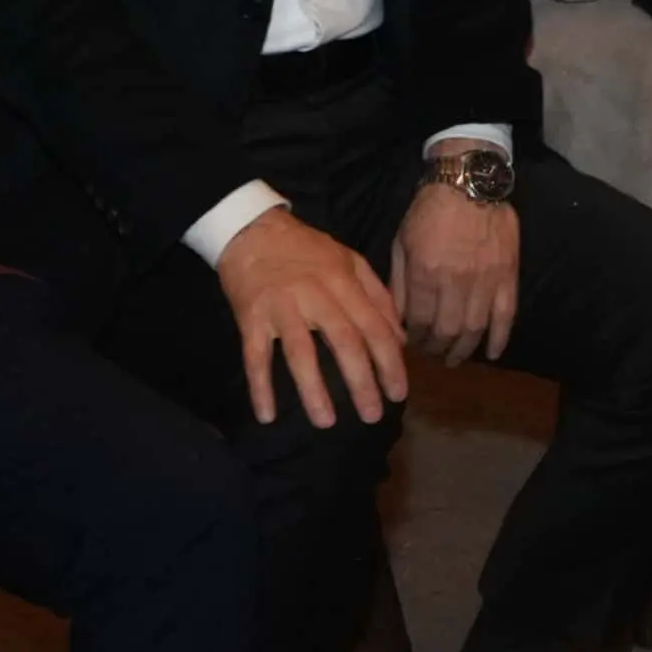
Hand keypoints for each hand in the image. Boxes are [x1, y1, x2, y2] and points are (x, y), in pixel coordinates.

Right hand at [219, 210, 410, 427]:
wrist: (250, 228)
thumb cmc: (305, 248)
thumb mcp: (349, 260)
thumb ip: (378, 296)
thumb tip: (400, 338)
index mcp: (343, 282)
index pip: (374, 327)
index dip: (390, 363)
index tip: (399, 394)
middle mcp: (316, 295)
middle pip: (344, 342)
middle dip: (361, 382)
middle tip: (372, 416)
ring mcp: (282, 307)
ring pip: (301, 353)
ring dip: (314, 390)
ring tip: (326, 422)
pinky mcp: (251, 316)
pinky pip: (256, 356)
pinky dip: (260, 386)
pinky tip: (267, 415)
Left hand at [394, 176, 522, 364]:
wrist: (468, 182)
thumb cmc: (429, 211)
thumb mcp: (402, 242)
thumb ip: (399, 282)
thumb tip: (397, 319)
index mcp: (426, 272)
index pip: (418, 322)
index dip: (414, 339)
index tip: (411, 343)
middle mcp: (456, 282)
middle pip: (446, 331)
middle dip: (436, 348)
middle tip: (431, 352)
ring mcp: (486, 281)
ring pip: (475, 329)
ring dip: (463, 349)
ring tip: (454, 358)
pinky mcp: (508, 276)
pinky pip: (506, 315)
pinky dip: (499, 339)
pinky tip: (491, 354)